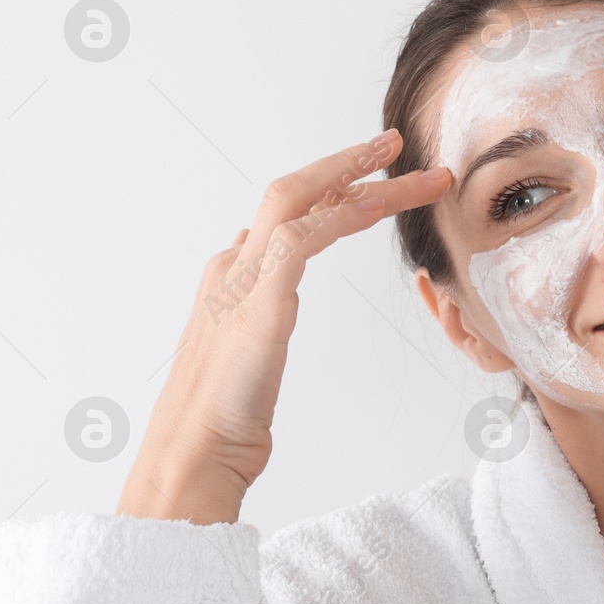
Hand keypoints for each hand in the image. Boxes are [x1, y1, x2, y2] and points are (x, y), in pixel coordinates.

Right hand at [116, 128, 450, 523]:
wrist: (190, 459)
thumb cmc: (220, 422)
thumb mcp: (244, 351)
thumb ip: (255, 303)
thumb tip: (263, 262)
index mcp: (229, 278)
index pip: (285, 214)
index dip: (328, 187)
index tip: (368, 176)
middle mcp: (232, 268)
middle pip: (292, 192)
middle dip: (345, 162)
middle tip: (393, 144)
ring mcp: (241, 280)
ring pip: (303, 203)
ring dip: (361, 180)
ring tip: (413, 171)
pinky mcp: (260, 303)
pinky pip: (306, 238)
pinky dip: (343, 213)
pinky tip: (379, 203)